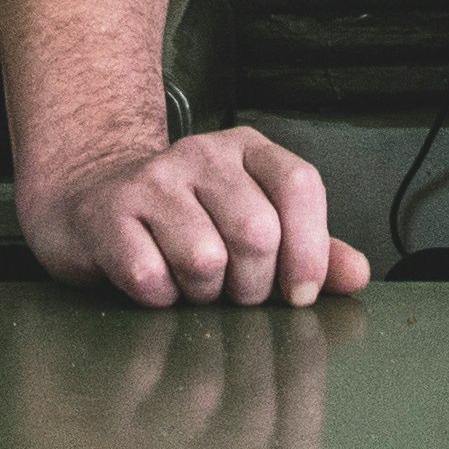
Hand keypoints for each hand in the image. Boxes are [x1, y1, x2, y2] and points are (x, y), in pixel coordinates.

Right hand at [23, 126, 371, 306]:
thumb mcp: (253, 223)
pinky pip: (150, 276)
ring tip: (192, 285)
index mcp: (248, 151)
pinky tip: (154, 283)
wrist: (90, 201)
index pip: (299, 185)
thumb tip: (358, 274)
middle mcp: (203, 154)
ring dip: (204, 294)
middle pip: (257, 232)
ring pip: (205, 259)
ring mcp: (153, 179)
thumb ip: (309, 249)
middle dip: (253, 285)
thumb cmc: (186, 222)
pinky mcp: (108, 212)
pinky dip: (159, 297)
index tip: (300, 294)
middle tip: (235, 292)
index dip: (310, 249)